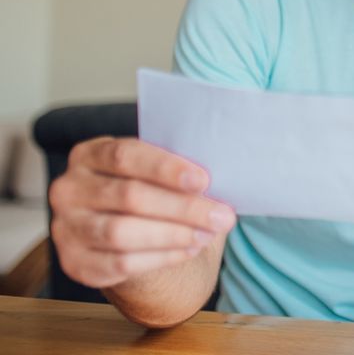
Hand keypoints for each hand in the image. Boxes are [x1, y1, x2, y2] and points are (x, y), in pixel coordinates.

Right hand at [48, 136, 236, 288]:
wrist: (125, 231)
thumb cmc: (149, 190)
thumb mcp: (155, 172)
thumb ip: (176, 171)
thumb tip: (221, 178)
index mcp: (88, 155)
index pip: (125, 156)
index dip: (165, 168)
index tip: (203, 180)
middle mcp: (69, 189)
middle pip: (129, 196)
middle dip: (182, 208)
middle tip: (221, 216)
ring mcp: (67, 228)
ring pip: (122, 233)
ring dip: (173, 235)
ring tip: (207, 234)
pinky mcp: (75, 263)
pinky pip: (121, 263)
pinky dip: (161, 257)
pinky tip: (188, 249)